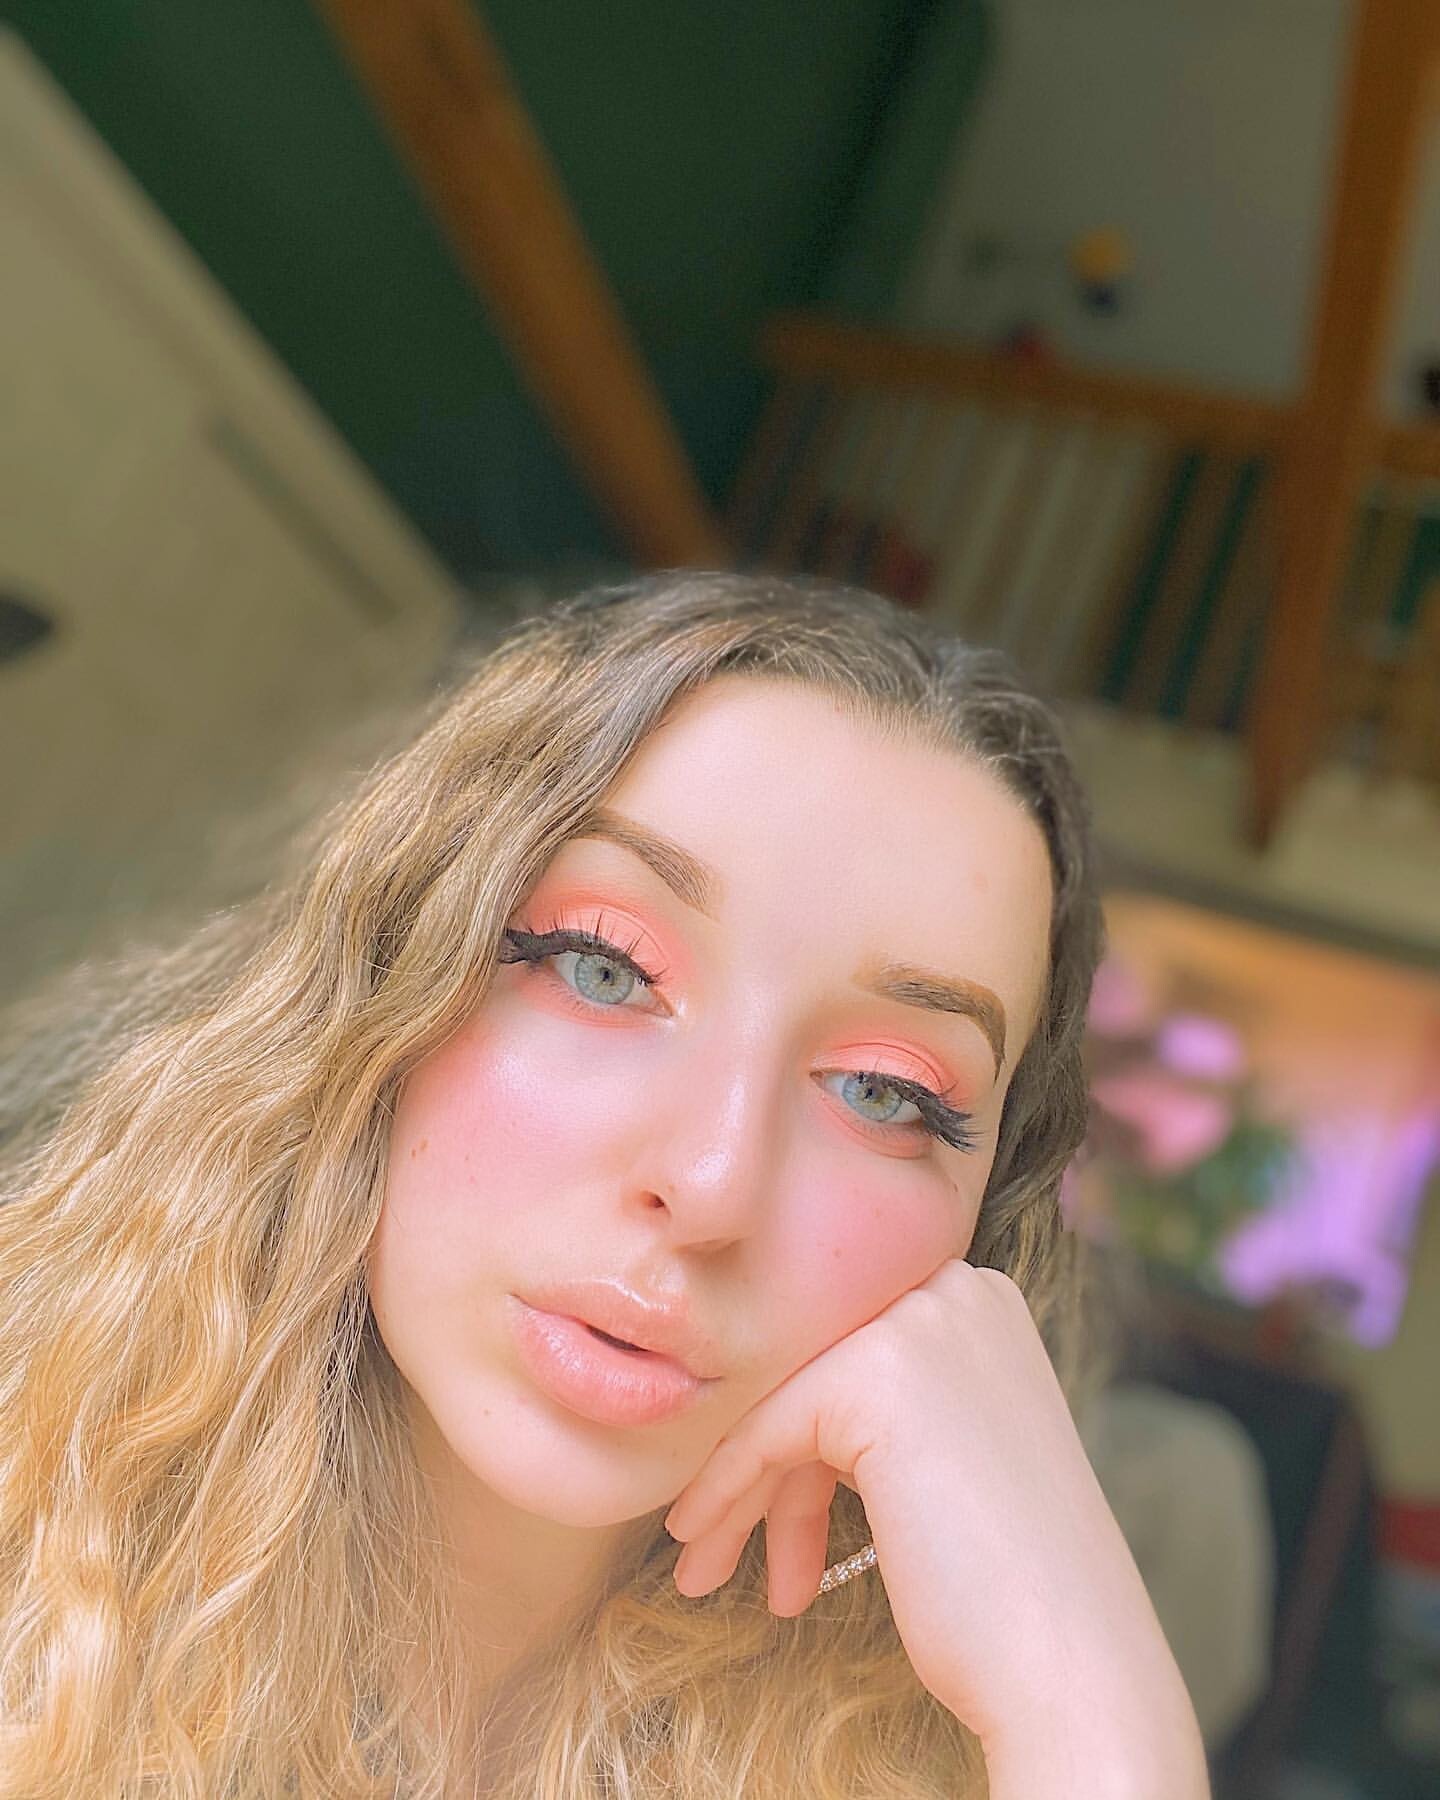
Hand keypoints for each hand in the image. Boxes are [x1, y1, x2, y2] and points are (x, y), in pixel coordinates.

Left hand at [663, 1258, 1208, 1793]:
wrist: (1070, 1665)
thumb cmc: (1010, 1586)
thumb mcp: (949, 1455)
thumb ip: (888, 1408)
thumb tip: (782, 1410)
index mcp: (981, 1299)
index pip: (848, 1353)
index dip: (796, 1438)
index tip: (757, 1513)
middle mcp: (957, 1290)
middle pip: (813, 1373)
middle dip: (760, 1467)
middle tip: (710, 1551)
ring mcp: (920, 1324)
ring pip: (785, 1400)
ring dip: (737, 1491)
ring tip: (703, 1572)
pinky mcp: (875, 1374)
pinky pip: (768, 1429)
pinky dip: (726, 1488)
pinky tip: (701, 1546)